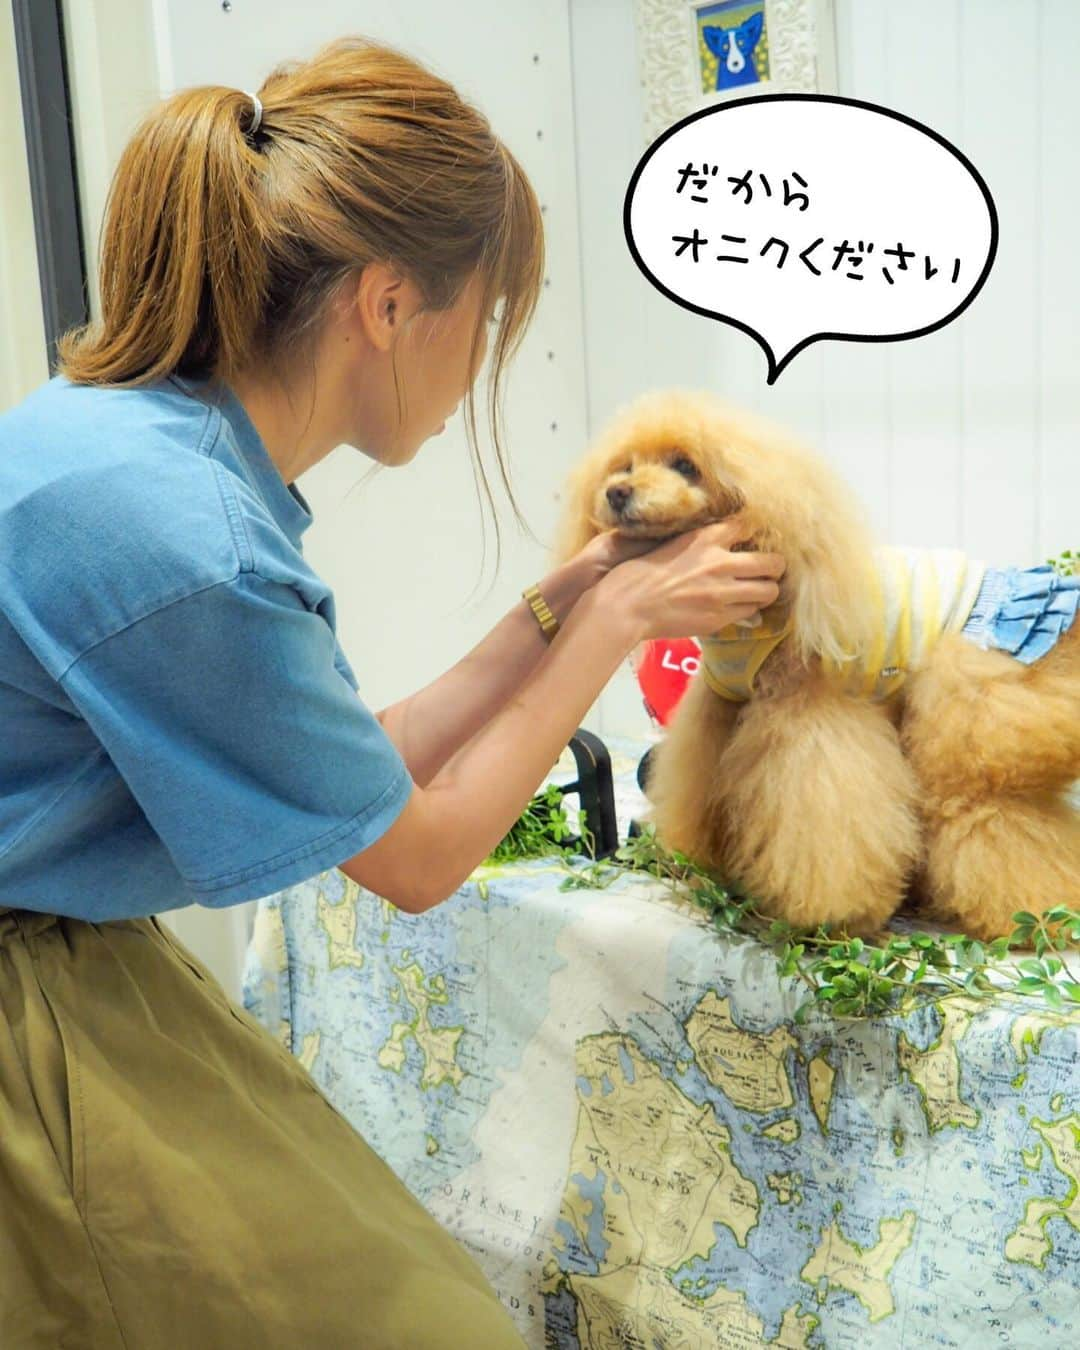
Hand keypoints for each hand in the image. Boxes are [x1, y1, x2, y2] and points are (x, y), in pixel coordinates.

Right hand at [597, 519, 785, 641]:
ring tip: (756, 591)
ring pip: (768, 591)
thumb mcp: (670, 544)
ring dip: (765, 590)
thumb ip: (700, 543)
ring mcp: (722, 593)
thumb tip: (721, 542)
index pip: (748, 526)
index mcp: (706, 538)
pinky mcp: (718, 618)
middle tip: (767, 570)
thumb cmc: (639, 574)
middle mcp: (720, 563)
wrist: (626, 606)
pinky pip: (750, 614)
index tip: (752, 539)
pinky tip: (737, 607)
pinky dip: (748, 610)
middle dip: (773, 566)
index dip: (753, 533)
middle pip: (772, 562)